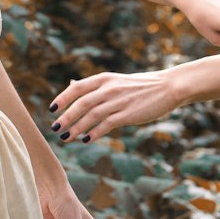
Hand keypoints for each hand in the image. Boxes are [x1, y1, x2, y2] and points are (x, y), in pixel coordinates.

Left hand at [50, 69, 179, 143]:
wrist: (167, 87)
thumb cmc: (140, 86)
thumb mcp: (115, 80)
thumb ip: (93, 85)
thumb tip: (71, 84)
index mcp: (104, 79)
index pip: (77, 87)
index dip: (62, 98)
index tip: (51, 109)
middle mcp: (109, 88)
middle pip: (81, 103)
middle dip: (66, 117)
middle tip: (55, 128)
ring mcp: (119, 101)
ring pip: (91, 115)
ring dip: (76, 128)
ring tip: (66, 138)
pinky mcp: (128, 114)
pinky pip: (107, 124)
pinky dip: (94, 133)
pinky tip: (86, 140)